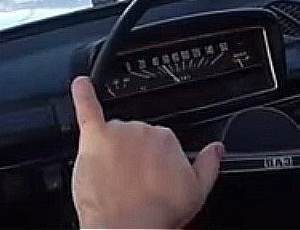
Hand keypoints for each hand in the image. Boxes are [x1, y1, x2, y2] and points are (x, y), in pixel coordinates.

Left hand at [70, 76, 223, 228]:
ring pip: (112, 133)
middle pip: (134, 137)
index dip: (153, 163)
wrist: (129, 229)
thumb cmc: (159, 215)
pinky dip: (83, 94)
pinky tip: (81, 85)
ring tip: (111, 181)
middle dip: (132, 157)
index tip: (150, 179)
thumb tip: (218, 149)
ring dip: (111, 150)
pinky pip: (87, 108)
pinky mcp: (94, 138)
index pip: (158, 143)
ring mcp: (118, 132)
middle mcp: (143, 129)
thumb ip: (209, 165)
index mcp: (168, 139)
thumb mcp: (197, 193)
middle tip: (130, 184)